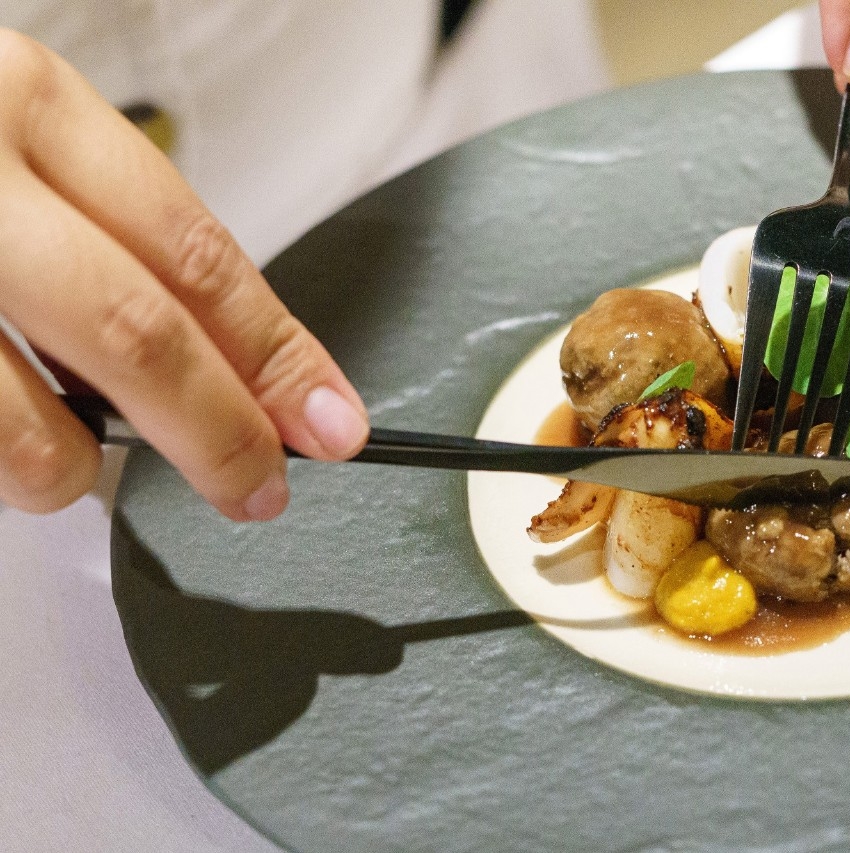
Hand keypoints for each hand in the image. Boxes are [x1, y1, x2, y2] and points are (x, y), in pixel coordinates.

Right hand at [0, 30, 368, 520]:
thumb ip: (114, 244)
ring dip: (68, 472)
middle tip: (256, 488)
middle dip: (217, 434)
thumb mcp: (15, 150)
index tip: (330, 422)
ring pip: (26, 427)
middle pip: (135, 333)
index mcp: (23, 105)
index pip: (195, 253)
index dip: (278, 354)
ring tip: (63, 461)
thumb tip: (236, 370)